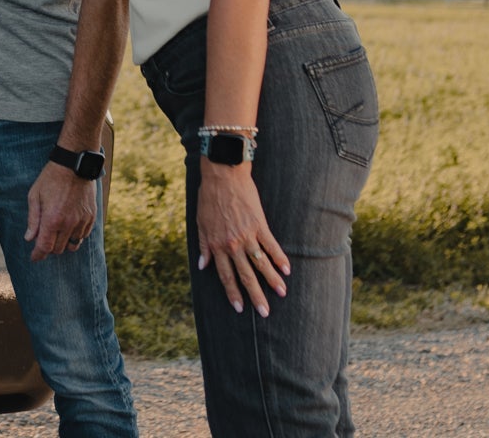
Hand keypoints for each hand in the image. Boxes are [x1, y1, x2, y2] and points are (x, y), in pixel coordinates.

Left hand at [25, 163, 97, 262]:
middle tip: (44, 239)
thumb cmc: (50, 178)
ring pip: (72, 245)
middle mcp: (68, 224)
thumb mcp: (35, 195)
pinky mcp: (91, 217)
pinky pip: (83, 236)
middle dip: (49, 248)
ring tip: (57, 234)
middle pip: (58, 249)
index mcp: (52, 219)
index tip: (34, 258)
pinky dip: (75, 236)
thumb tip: (29, 238)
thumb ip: (32, 219)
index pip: (44, 247)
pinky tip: (69, 228)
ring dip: (63, 243)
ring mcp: (81, 221)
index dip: (38, 255)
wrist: (74, 164)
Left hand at [195, 163, 289, 316]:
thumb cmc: (209, 198)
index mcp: (217, 245)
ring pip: (261, 263)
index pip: (226, 275)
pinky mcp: (259, 224)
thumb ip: (203, 246)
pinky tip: (287, 270)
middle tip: (264, 312)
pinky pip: (271, 245)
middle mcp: (233, 244)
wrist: (222, 175)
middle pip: (246, 275)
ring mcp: (247, 235)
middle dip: (255, 295)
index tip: (238, 308)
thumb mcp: (201, 223)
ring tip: (281, 294)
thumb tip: (203, 266)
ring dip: (272, 280)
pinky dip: (279, 258)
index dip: (232, 292)